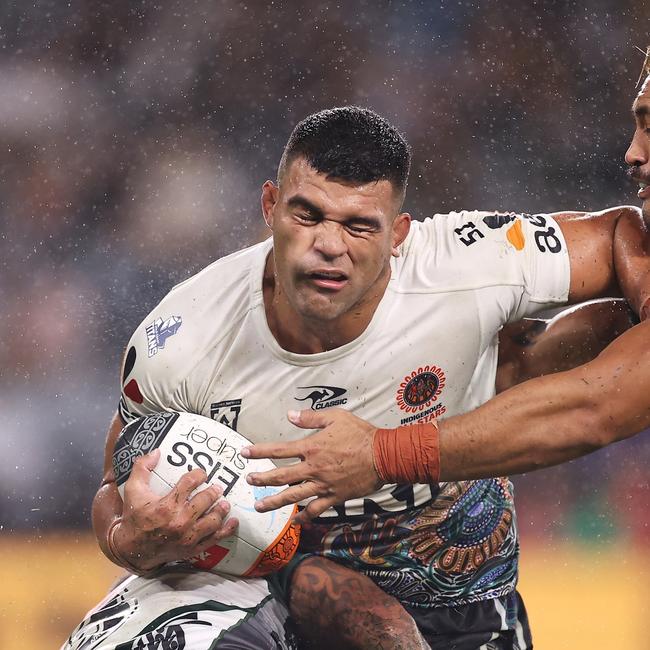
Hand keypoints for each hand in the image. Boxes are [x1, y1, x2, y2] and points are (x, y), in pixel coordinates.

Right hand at [113, 449, 238, 571]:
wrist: (131, 550)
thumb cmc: (134, 518)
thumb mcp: (133, 490)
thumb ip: (142, 468)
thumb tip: (156, 452)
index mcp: (166, 506)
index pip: (190, 483)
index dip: (199, 475)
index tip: (202, 474)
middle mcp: (179, 521)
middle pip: (205, 501)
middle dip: (214, 492)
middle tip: (218, 487)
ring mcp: (187, 537)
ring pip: (213, 520)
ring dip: (221, 509)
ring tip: (224, 502)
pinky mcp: (191, 549)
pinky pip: (214, 539)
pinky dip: (226, 530)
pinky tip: (233, 521)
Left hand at [242, 408, 382, 522]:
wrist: (383, 456)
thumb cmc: (360, 434)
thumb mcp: (336, 417)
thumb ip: (311, 417)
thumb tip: (290, 415)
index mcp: (311, 447)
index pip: (279, 450)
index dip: (259, 451)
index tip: (244, 454)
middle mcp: (313, 468)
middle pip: (281, 476)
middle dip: (262, 479)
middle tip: (248, 481)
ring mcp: (323, 485)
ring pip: (293, 497)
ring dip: (274, 502)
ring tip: (260, 507)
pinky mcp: (334, 497)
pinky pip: (315, 510)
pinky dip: (304, 518)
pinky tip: (295, 523)